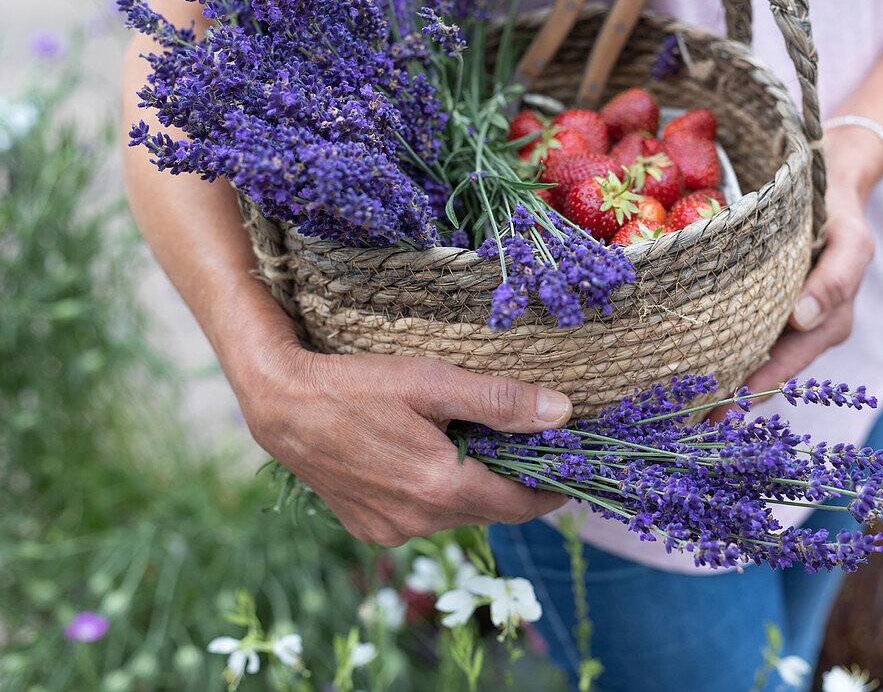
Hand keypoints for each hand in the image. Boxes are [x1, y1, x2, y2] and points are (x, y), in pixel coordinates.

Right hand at [230, 338, 571, 546]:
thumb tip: (562, 413)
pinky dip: (435, 498)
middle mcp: (420, 522)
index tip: (568, 472)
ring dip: (472, 491)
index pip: (521, 505)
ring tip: (471, 450)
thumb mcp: (433, 382)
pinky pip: (421, 520)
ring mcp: (392, 531)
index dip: (550, 491)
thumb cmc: (358, 385)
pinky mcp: (369, 530)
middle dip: (512, 486)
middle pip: (489, 511)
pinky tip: (423, 463)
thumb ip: (500, 401)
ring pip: (456, 517)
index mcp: (443, 488)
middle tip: (524, 451)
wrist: (281, 407)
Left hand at [708, 176, 875, 420]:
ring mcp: (787, 321)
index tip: (725, 413)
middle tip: (691, 423)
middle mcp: (807, 330)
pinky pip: (744, 335)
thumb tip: (803, 318)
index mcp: (830, 323)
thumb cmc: (841, 212)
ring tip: (682, 406)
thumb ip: (835, 280)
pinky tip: (688, 366)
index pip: (787, 366)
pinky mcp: (767, 306)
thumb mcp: (850, 241)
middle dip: (732, 399)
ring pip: (752, 359)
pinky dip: (719, 350)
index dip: (757, 391)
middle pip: (766, 373)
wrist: (834, 180)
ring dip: (721, 381)